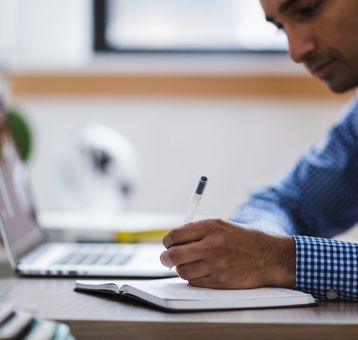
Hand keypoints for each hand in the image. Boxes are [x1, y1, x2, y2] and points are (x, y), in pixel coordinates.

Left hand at [160, 218, 295, 288]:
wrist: (269, 257)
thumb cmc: (244, 239)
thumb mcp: (222, 225)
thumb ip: (198, 230)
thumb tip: (174, 240)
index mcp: (211, 226)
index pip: (176, 235)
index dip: (167, 241)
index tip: (167, 244)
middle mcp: (212, 244)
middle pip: (174, 255)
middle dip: (166, 257)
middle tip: (167, 258)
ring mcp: (216, 265)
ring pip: (182, 271)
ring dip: (181, 268)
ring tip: (188, 264)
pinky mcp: (220, 281)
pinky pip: (195, 282)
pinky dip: (193, 277)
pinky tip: (201, 271)